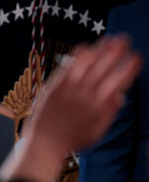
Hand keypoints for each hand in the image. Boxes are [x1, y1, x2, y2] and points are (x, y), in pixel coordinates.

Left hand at [0, 34, 141, 181]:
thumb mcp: (97, 131)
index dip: (128, 68)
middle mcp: (87, 96)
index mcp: (101, 107)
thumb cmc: (72, 138)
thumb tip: (121, 96)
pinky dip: (78, 57)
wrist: (46, 142)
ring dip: (100, 50)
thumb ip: (110, 112)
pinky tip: (86, 46)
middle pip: (104, 69)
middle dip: (116, 52)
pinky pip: (69, 68)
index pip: (119, 82)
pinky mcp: (55, 87)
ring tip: (110, 38)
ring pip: (88, 66)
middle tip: (125, 39)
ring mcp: (70, 90)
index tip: (136, 57)